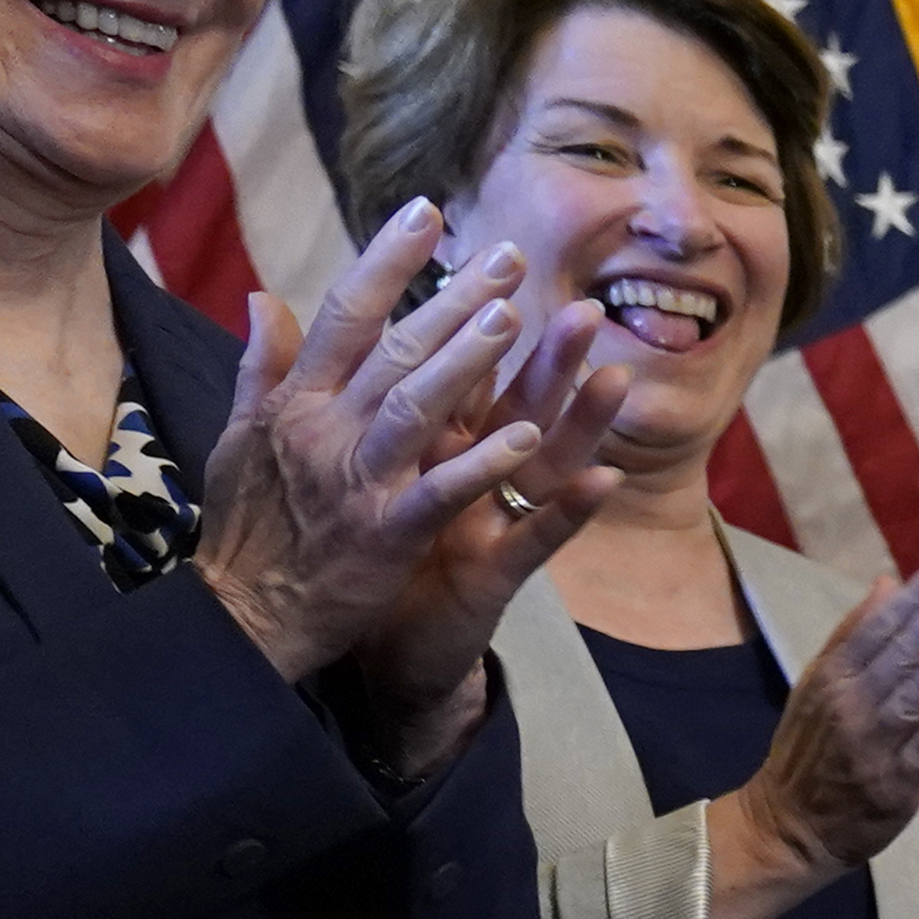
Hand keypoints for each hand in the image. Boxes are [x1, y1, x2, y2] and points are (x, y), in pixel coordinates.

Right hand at [196, 204, 589, 684]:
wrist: (242, 614)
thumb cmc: (248, 526)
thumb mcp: (241, 438)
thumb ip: (260, 367)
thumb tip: (259, 298)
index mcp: (296, 401)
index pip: (345, 313)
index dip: (387, 259)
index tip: (429, 210)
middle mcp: (325, 429)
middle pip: (395, 349)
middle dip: (453, 299)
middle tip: (508, 256)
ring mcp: (357, 480)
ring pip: (415, 405)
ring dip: (467, 361)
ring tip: (515, 318)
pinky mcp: (386, 533)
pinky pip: (439, 490)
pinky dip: (480, 463)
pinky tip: (527, 435)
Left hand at [348, 302, 633, 777]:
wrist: (370, 653)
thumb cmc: (361, 562)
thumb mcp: (348, 473)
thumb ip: (337, 399)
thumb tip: (302, 325)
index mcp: (433, 449)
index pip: (460, 375)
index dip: (476, 324)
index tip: (493, 265)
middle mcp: (472, 479)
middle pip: (515, 406)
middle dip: (547, 357)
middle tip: (581, 304)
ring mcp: (490, 524)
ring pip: (542, 463)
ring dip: (581, 422)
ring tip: (616, 375)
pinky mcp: (495, 575)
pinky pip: (538, 539)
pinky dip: (571, 511)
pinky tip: (605, 482)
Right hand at [703, 567, 918, 918]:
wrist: (787, 825)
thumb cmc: (811, 747)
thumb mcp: (820, 684)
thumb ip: (855, 634)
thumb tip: (888, 584)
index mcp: (832, 679)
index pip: (875, 632)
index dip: (911, 602)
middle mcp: (851, 709)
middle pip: (895, 661)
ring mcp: (872, 750)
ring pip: (910, 704)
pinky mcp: (893, 789)